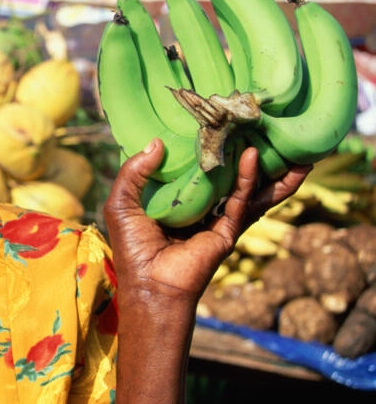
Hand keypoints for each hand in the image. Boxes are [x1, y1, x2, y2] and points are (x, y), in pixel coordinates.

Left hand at [103, 138, 309, 303]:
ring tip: (281, 142)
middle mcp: (199, 205)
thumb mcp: (121, 202)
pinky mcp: (228, 231)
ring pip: (246, 187)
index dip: (204, 145)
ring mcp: (217, 218)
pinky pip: (243, 201)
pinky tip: (253, 157)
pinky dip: (250, 179)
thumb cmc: (132, 246)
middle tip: (258, 126)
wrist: (149, 284)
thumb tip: (157, 142)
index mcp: (175, 198)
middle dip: (244, 153)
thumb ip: (133, 172)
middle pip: (227, 174)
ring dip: (266, 167)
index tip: (214, 119)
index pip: (193, 166)